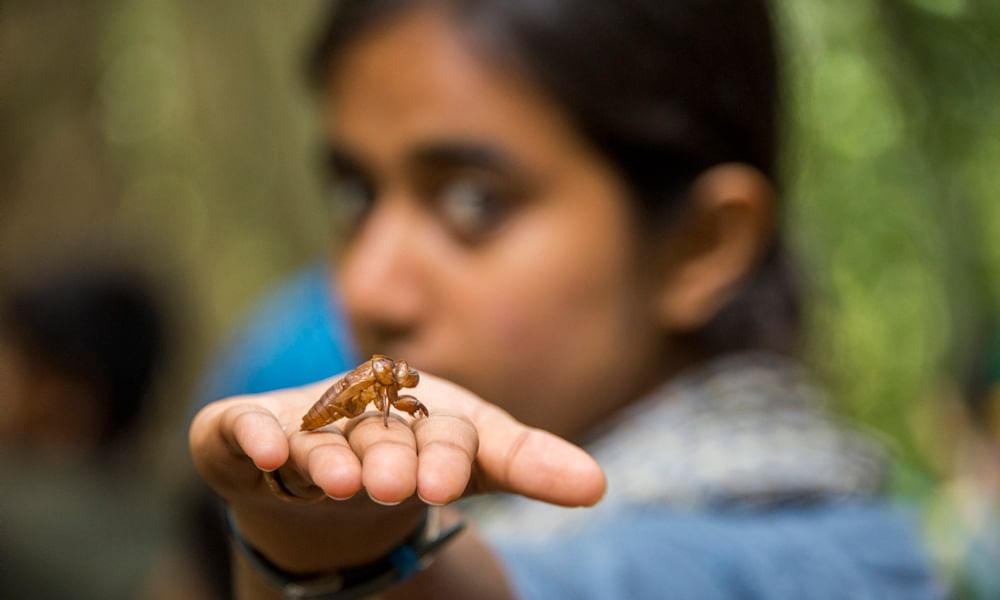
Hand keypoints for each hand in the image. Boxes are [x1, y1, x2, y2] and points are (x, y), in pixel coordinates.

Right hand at [189, 372, 605, 571]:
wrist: (337, 469)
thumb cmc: (416, 455)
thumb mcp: (476, 458)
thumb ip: (529, 463)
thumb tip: (599, 484)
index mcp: (423, 410)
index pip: (450, 432)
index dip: (452, 456)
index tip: (451, 483)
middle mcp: (363, 412)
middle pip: (381, 436)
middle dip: (389, 458)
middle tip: (396, 482)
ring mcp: (304, 424)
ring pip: (317, 439)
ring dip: (326, 458)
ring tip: (341, 480)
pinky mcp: (244, 431)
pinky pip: (242, 429)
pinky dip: (252, 436)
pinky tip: (267, 451)